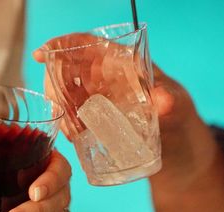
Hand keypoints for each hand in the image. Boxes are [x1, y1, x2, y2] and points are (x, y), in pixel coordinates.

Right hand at [33, 34, 209, 190]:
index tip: (42, 54)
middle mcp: (108, 78)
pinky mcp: (98, 122)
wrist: (181, 154)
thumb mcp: (179, 109)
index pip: (89, 45)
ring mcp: (100, 100)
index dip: (64, 45)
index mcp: (125, 64)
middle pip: (70, 68)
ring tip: (69, 130)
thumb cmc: (182, 121)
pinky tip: (72, 137)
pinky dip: (67, 124)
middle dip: (55, 81)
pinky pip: (74, 116)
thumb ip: (171, 102)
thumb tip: (163, 100)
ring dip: (59, 106)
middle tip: (58, 105)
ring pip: (67, 92)